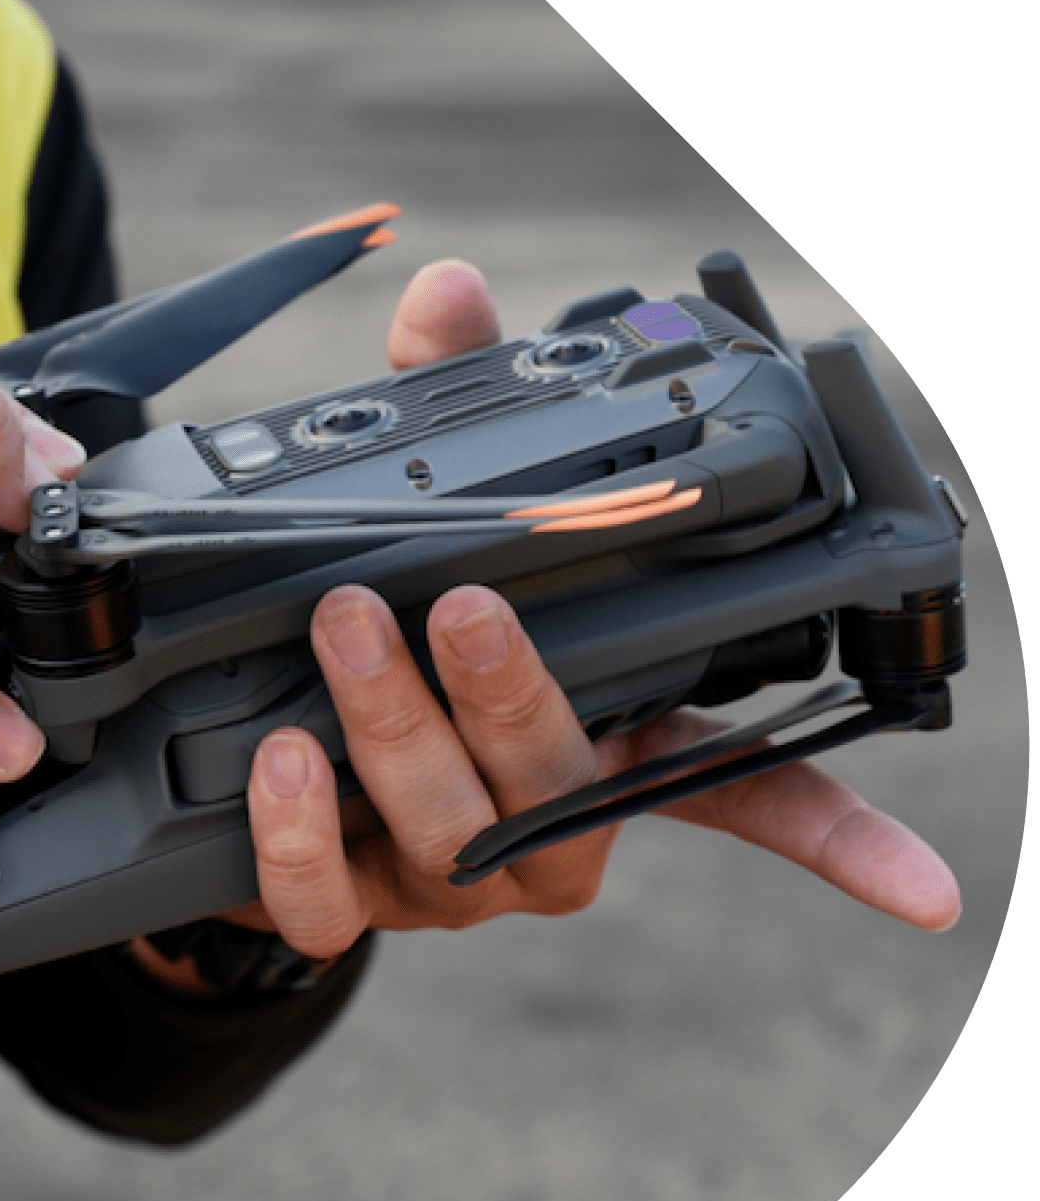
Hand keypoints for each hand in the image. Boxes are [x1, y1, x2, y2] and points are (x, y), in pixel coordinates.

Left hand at [136, 260, 959, 987]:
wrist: (277, 769)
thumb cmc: (395, 643)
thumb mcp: (433, 530)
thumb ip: (447, 419)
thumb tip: (447, 291)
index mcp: (607, 742)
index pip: (744, 794)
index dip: (837, 843)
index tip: (922, 889)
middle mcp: (543, 825)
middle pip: (560, 789)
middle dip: (512, 696)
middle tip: (457, 601)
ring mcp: (452, 879)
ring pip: (450, 836)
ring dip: (398, 730)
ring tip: (345, 628)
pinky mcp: (355, 909)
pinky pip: (332, 907)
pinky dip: (298, 836)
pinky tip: (281, 758)